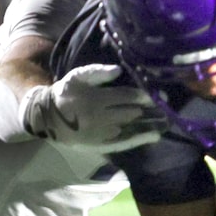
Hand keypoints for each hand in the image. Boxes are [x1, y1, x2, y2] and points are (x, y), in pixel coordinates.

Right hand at [21, 62, 163, 148]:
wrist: (49, 116)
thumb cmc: (66, 92)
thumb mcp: (78, 76)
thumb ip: (97, 72)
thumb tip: (119, 70)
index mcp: (96, 99)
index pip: (125, 97)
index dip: (142, 96)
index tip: (155, 96)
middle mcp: (100, 118)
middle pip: (131, 113)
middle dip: (149, 110)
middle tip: (165, 106)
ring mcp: (101, 133)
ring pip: (130, 128)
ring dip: (149, 124)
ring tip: (166, 122)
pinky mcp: (100, 145)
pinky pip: (124, 143)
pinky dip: (140, 140)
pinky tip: (154, 136)